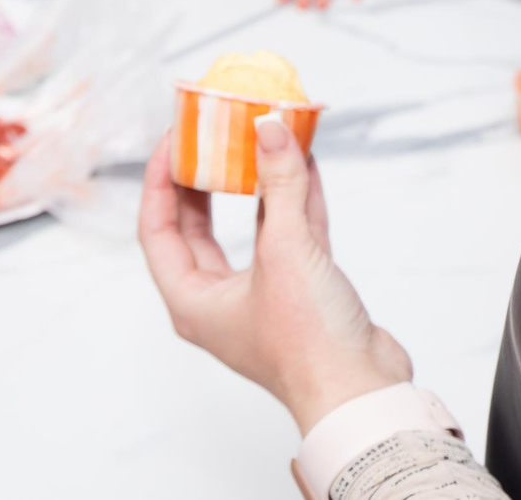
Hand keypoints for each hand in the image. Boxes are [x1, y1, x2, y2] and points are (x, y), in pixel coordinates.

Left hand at [138, 119, 411, 432]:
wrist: (363, 391)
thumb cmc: (308, 344)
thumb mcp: (287, 252)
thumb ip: (279, 186)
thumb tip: (269, 129)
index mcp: (193, 301)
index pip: (158, 229)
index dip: (160, 180)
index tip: (174, 139)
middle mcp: (220, 300)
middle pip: (198, 226)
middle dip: (205, 178)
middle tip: (209, 135)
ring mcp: (261, 295)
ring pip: (249, 228)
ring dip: (256, 183)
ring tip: (258, 138)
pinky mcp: (300, 292)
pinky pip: (290, 236)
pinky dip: (295, 201)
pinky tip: (303, 163)